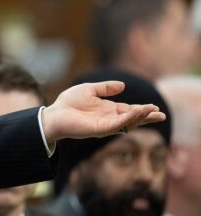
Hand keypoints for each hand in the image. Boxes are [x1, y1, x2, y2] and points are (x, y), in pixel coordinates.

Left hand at [41, 80, 165, 143]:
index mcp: (107, 109)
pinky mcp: (100, 129)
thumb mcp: (89, 90)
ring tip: (153, 112)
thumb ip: (105, 88)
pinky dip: (128, 118)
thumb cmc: (68, 103)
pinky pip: (117, 124)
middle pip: (132, 118)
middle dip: (146, 116)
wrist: (53, 114)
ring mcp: (105, 125)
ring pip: (127, 122)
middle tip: (162, 115)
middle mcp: (109, 118)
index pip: (128, 110)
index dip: (141, 109)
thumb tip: (122, 85)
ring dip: (140, 117)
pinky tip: (137, 112)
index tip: (154, 107)